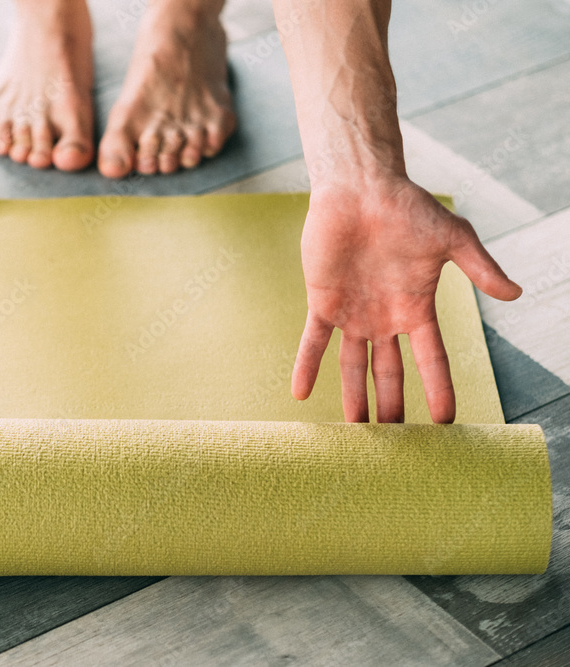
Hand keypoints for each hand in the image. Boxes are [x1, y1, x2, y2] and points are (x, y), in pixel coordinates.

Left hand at [290, 177, 520, 422]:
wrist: (362, 188)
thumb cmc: (408, 208)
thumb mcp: (453, 238)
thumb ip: (480, 267)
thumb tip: (516, 294)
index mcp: (417, 308)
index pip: (431, 359)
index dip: (438, 389)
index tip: (446, 422)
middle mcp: (384, 317)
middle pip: (389, 372)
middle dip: (392, 405)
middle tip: (393, 442)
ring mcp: (352, 313)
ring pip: (352, 365)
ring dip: (353, 397)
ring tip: (353, 431)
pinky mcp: (322, 302)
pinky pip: (313, 342)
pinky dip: (307, 366)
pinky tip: (300, 393)